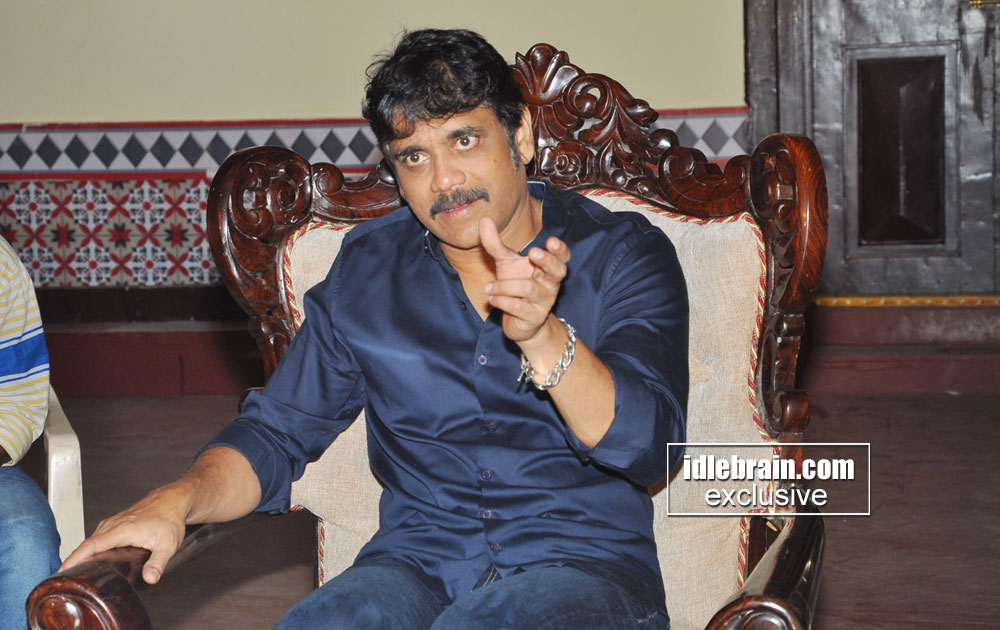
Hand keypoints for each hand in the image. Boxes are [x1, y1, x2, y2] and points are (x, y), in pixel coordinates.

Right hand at [60, 485, 190, 583]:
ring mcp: (113, 522)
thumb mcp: (168, 545)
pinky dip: (91, 548)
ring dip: (81, 555)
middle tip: (66, 580)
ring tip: (75, 574)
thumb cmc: (170, 518)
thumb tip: (150, 578)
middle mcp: (113, 525)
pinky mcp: (115, 523)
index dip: (74, 558)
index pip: (91, 545)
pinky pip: (98, 537)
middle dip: (73, 561)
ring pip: (92, 540)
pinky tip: (92, 559)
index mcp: (122, 530)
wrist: (173, 500)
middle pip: (87, 544)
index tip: (62, 570)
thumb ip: (157, 563)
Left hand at [479, 216, 569, 344]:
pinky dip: (501, 300)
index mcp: (548, 267)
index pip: (562, 257)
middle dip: (546, 260)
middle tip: (532, 253)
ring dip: (504, 285)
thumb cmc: (515, 286)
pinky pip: (518, 306)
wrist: (519, 322)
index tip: (551, 241)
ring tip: (489, 287)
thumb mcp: (505, 264)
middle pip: (558, 270)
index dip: (560, 249)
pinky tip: (491, 298)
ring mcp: (545, 301)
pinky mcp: (534, 317)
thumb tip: (484, 220)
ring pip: (529, 288)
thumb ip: (495, 244)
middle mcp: (550, 283)